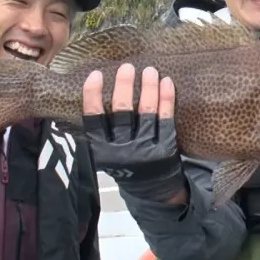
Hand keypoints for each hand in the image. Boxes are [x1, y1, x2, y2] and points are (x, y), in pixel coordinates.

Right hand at [82, 64, 186, 203]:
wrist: (153, 192)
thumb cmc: (126, 165)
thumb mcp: (106, 154)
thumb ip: (101, 131)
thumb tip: (95, 90)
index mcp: (102, 151)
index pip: (94, 119)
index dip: (93, 96)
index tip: (96, 75)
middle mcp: (122, 151)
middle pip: (122, 112)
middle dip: (124, 86)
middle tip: (127, 67)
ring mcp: (146, 150)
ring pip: (146, 112)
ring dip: (148, 88)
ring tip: (149, 70)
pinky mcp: (166, 149)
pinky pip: (166, 119)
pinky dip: (166, 99)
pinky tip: (167, 83)